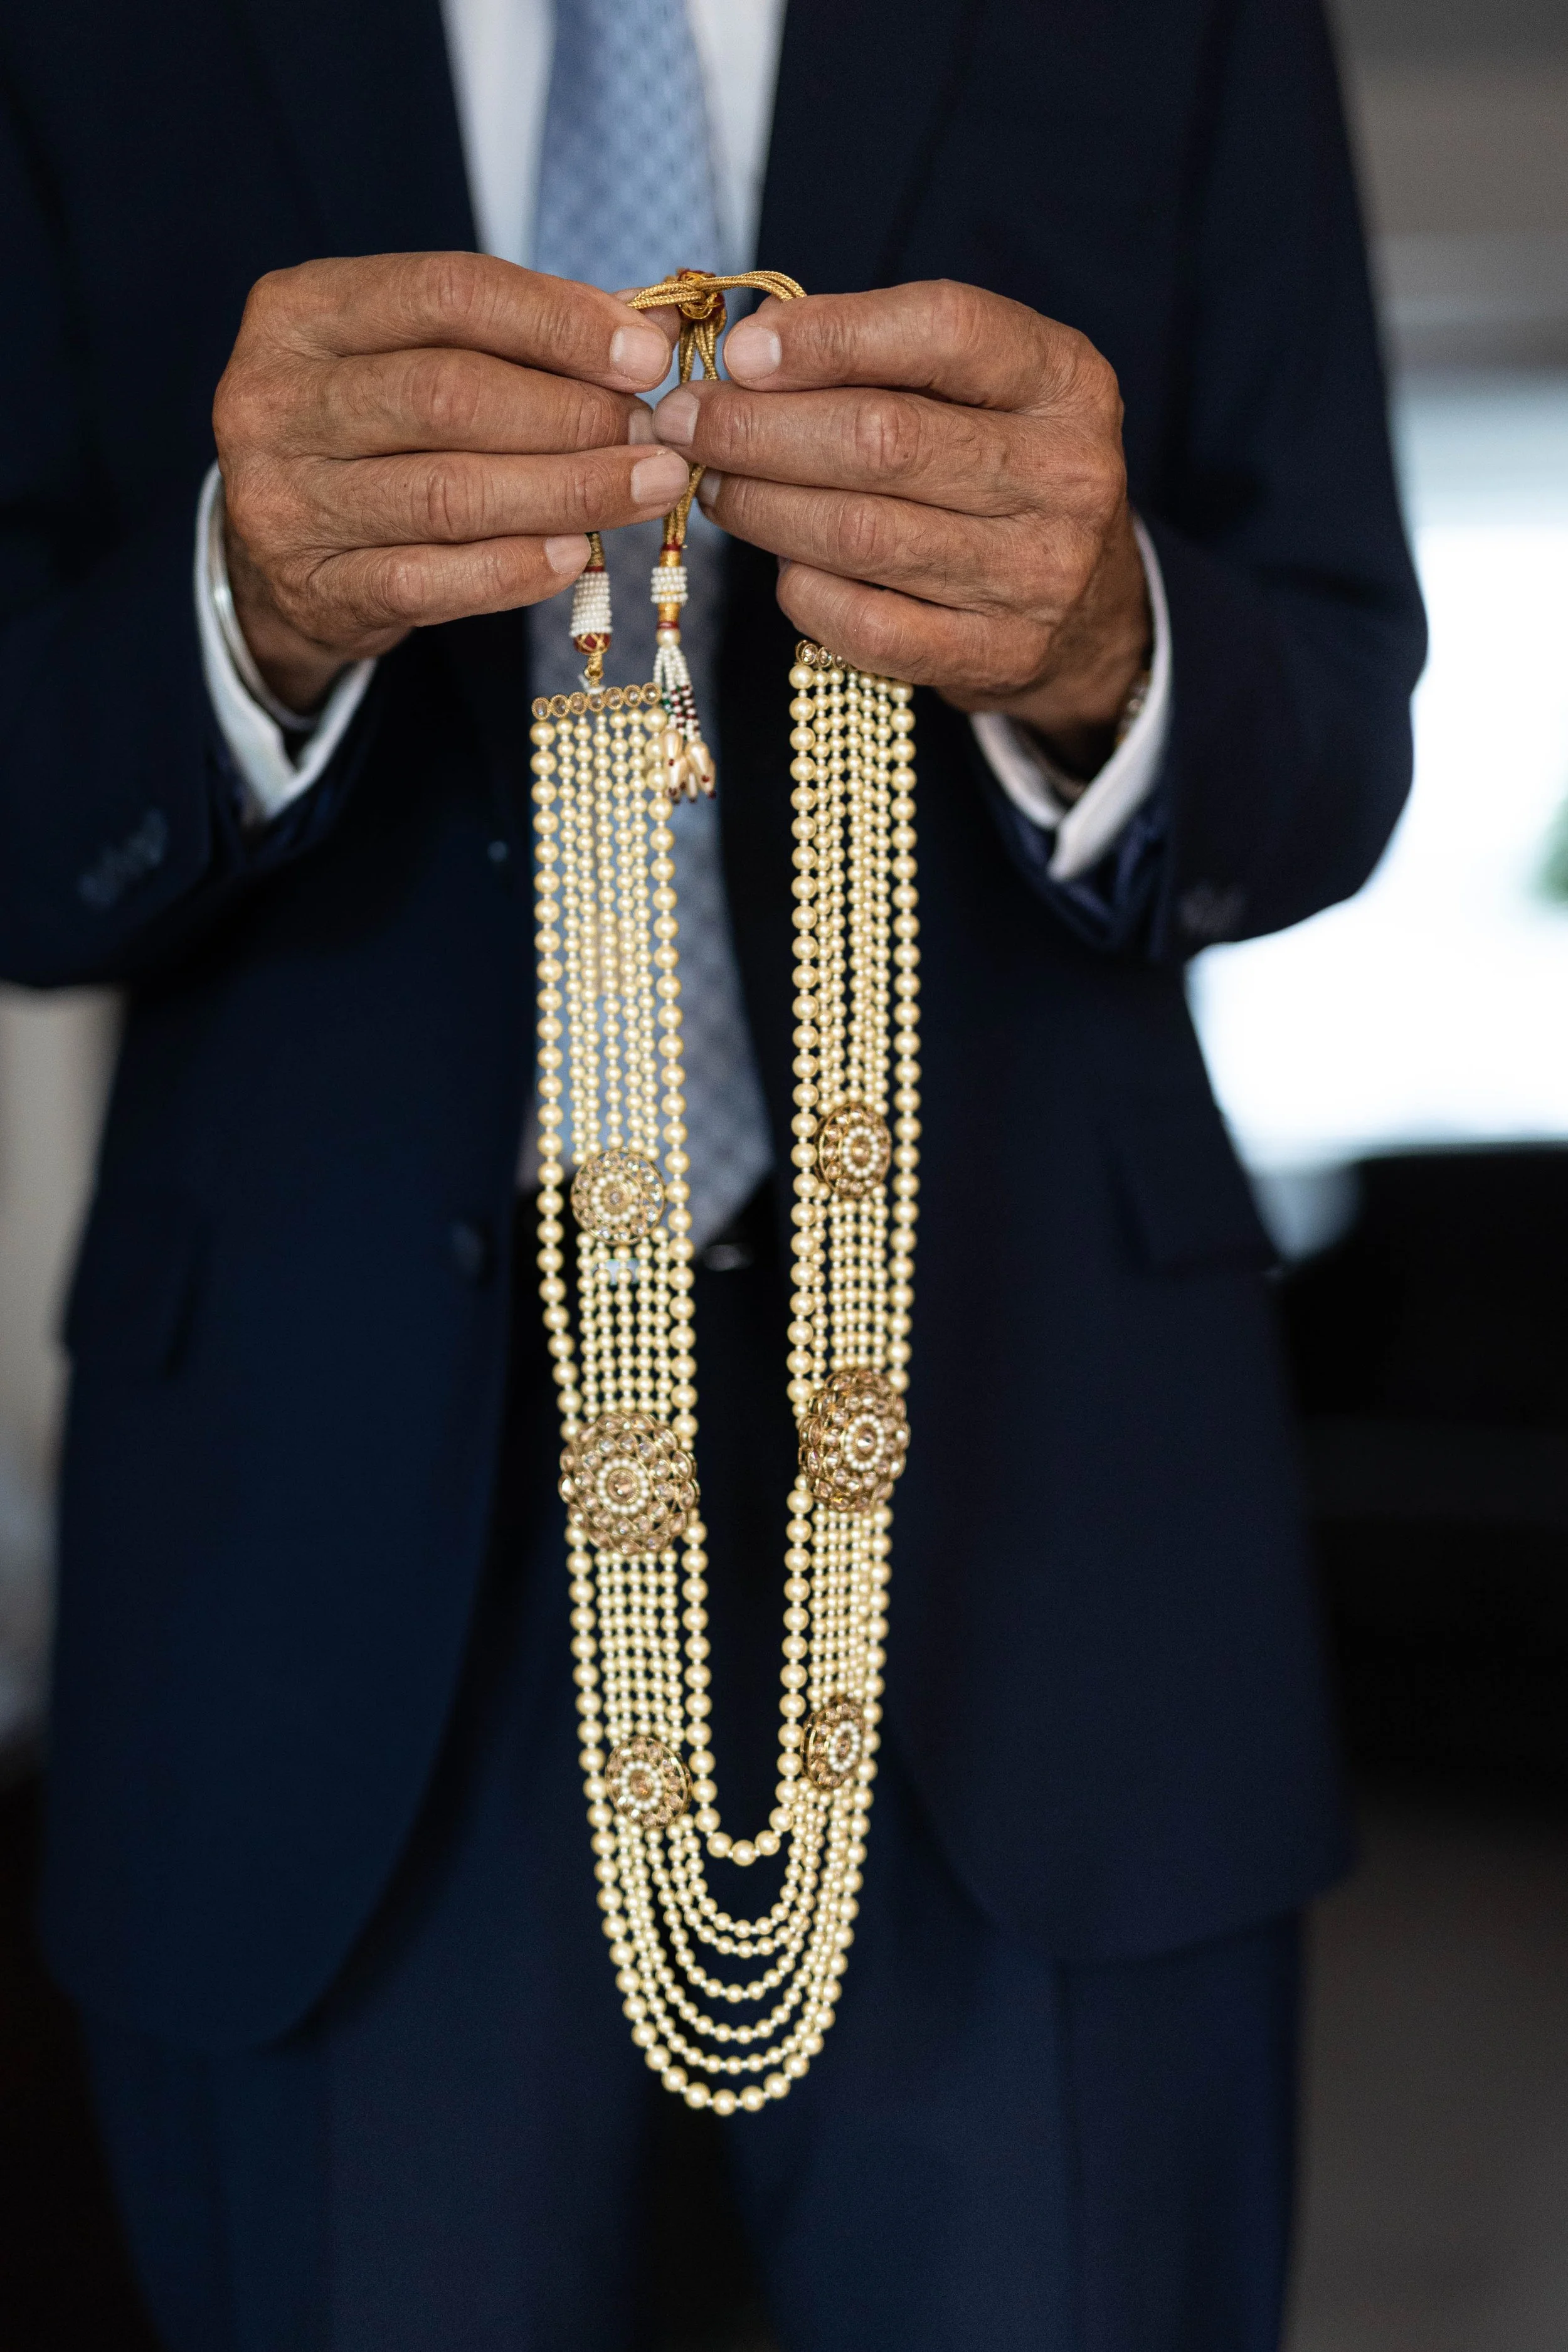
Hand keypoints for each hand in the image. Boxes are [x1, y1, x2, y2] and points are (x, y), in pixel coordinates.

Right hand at [212, 253, 686, 711]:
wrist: (276, 552)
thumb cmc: (373, 433)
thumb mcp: (423, 356)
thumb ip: (524, 335)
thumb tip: (656, 327)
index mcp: (303, 309)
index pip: (446, 293)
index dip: (558, 322)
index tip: (647, 355)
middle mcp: (275, 397)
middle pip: (450, 396)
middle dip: (571, 414)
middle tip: (651, 433)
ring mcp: (286, 498)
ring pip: (448, 494)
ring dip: (566, 491)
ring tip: (646, 487)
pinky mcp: (314, 586)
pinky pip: (432, 580)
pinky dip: (515, 568)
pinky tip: (576, 555)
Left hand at [651, 281, 1150, 775]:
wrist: (1091, 613)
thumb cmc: (1002, 472)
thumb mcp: (981, 391)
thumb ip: (886, 359)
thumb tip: (745, 362)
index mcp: (1067, 380)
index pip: (944, 331)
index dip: (831, 335)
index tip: (741, 352)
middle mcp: (1066, 475)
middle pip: (884, 440)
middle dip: (761, 430)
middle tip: (686, 424)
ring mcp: (1036, 575)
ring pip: (862, 535)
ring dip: (763, 506)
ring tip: (713, 484)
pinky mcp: (997, 654)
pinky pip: (866, 624)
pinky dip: (803, 588)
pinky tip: (778, 562)